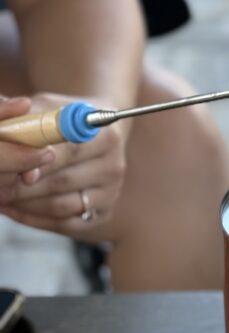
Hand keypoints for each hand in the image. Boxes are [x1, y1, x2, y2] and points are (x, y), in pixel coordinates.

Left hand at [0, 93, 127, 240]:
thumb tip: (4, 132)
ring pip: (60, 206)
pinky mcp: (102, 214)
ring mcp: (110, 194)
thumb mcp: (47, 108)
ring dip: (24, 204)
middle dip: (22, 187)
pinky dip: (33, 219)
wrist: (96, 136)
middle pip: (62, 182)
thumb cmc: (64, 121)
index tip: (16, 171)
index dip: (38, 161)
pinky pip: (63, 224)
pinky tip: (12, 209)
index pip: (69, 151)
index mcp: (106, 135)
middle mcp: (113, 167)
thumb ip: (26, 119)